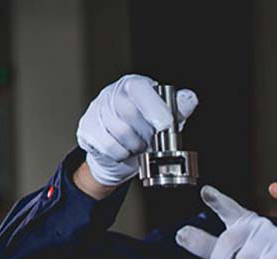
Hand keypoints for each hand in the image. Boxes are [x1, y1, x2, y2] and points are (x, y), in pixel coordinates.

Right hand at [77, 74, 196, 186]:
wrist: (121, 155)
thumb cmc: (146, 132)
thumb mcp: (167, 119)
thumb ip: (179, 109)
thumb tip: (189, 98)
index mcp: (133, 86)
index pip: (140, 89)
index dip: (154, 107)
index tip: (166, 125)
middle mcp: (112, 94)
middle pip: (130, 113)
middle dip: (147, 133)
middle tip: (152, 140)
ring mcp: (96, 110)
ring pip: (120, 132)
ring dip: (136, 145)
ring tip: (139, 144)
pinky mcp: (87, 129)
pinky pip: (109, 146)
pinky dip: (122, 153)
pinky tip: (125, 150)